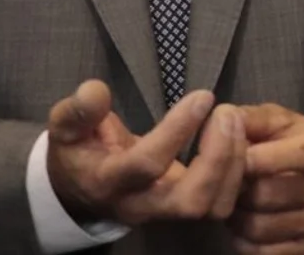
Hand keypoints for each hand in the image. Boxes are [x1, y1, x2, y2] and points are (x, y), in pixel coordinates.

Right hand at [46, 80, 247, 227]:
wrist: (80, 191)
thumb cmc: (77, 152)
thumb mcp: (64, 129)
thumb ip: (77, 111)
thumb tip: (96, 90)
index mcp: (108, 183)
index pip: (147, 164)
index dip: (178, 130)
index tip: (202, 96)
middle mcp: (141, 205)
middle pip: (191, 201)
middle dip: (218, 157)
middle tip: (227, 114)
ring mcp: (166, 212)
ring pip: (213, 207)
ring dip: (234, 164)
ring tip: (235, 121)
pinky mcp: (185, 209)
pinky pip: (222, 203)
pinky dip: (238, 172)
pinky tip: (236, 137)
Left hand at [228, 103, 303, 254]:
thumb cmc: (290, 144)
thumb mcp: (276, 122)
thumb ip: (249, 118)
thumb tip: (221, 119)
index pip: (300, 153)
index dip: (259, 158)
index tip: (236, 160)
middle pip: (268, 194)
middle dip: (238, 189)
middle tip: (229, 184)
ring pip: (260, 226)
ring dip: (237, 217)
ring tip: (236, 203)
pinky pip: (261, 252)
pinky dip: (244, 241)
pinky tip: (246, 223)